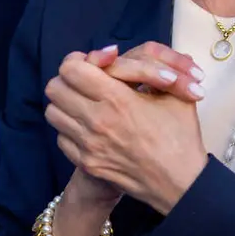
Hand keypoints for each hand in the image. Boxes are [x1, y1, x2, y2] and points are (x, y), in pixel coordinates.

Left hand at [45, 53, 208, 214]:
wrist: (181, 182)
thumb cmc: (180, 135)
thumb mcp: (174, 93)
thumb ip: (145, 66)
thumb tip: (111, 52)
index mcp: (117, 99)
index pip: (71, 69)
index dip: (78, 61)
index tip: (92, 64)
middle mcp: (97, 121)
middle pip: (55, 88)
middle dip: (68, 80)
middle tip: (85, 81)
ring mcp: (89, 145)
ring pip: (52, 113)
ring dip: (66, 104)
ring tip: (86, 103)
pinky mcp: (87, 163)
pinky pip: (62, 138)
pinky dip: (71, 129)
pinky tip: (90, 127)